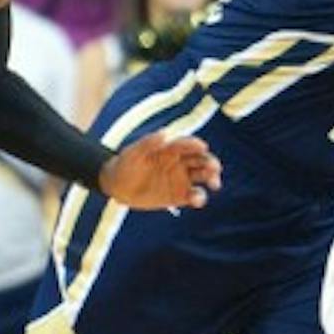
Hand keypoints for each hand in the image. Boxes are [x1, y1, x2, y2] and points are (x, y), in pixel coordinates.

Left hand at [99, 133, 220, 209]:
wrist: (118, 186)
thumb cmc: (125, 164)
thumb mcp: (132, 153)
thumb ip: (147, 143)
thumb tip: (164, 133)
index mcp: (171, 149)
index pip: (187, 145)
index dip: (195, 145)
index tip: (202, 146)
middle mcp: (180, 163)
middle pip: (201, 160)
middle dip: (210, 163)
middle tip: (214, 168)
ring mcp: (181, 179)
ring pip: (202, 177)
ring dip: (211, 179)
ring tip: (214, 184)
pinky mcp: (179, 196)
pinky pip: (193, 196)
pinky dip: (199, 197)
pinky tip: (197, 200)